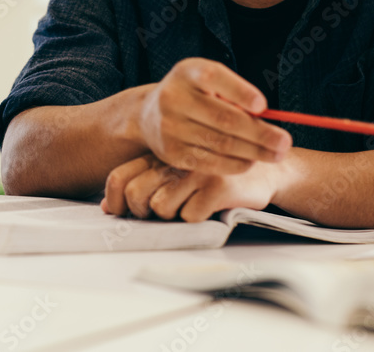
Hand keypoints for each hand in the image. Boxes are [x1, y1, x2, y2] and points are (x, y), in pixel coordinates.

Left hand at [101, 153, 279, 222]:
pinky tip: (210, 206)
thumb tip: (107, 208)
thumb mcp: (176, 173)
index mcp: (161, 153)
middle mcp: (176, 158)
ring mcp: (196, 170)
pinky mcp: (217, 186)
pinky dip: (197, 218)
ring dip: (173, 215)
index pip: (119, 176)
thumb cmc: (213, 175)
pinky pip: (190, 216)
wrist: (266, 170)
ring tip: (190, 204)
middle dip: (143, 213)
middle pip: (136, 194)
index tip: (120, 213)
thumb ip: (143, 183)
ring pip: (161, 207)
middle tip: (159, 214)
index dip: (113, 200)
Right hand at [133, 58, 290, 174]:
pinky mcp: (172, 153)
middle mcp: (175, 99)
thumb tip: (266, 117)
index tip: (263, 106)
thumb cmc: (192, 93)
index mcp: (188, 73)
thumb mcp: (207, 80)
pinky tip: (252, 162)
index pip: (215, 79)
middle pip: (224, 119)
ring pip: (221, 144)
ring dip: (254, 152)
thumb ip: (233, 92)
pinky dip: (235, 164)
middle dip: (260, 133)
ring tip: (276, 154)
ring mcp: (171, 128)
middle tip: (285, 142)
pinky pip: (210, 162)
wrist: (148, 115)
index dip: (241, 92)